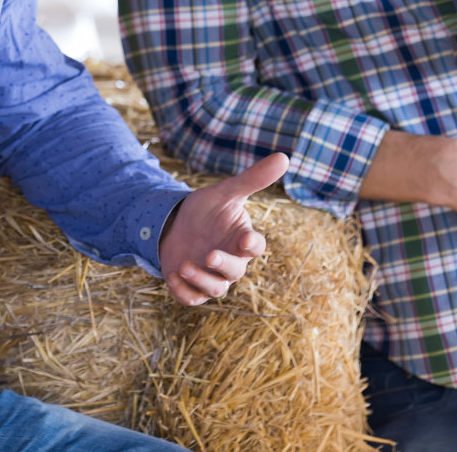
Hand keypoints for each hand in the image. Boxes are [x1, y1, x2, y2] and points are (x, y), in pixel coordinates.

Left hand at [158, 152, 287, 305]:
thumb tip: (284, 157)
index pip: (255, 246)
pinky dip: (183, 291)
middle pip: (236, 272)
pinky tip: (171, 275)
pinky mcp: (192, 287)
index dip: (251, 244)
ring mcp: (212, 277)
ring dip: (201, 280)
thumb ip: (253, 179)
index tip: (244, 238)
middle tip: (209, 255)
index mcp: (242, 239)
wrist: (175, 224)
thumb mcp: (226, 192)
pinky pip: (192, 298)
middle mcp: (231, 261)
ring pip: (216, 289)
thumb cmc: (207, 210)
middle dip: (223, 265)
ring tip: (184, 265)